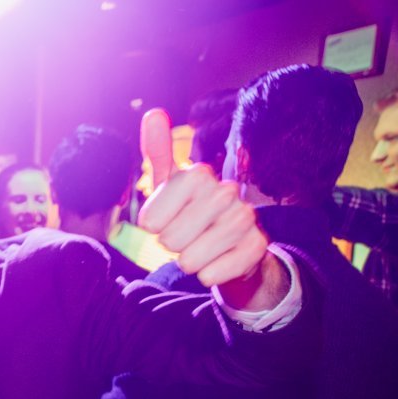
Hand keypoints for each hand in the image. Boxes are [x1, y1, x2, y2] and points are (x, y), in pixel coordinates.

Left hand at [138, 108, 275, 302]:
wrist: (233, 245)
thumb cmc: (193, 213)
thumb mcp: (171, 185)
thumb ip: (158, 152)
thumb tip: (153, 113)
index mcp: (200, 176)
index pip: (151, 219)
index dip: (153, 226)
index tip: (165, 219)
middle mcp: (226, 192)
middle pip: (169, 241)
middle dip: (172, 245)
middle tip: (187, 235)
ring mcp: (245, 220)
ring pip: (189, 260)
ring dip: (189, 261)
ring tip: (202, 247)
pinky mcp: (256, 248)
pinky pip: (211, 275)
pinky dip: (208, 275)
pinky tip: (218, 260)